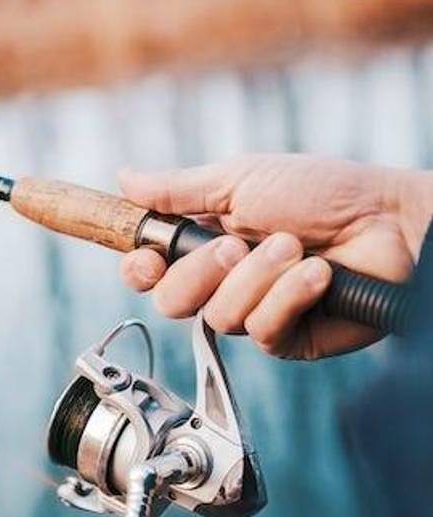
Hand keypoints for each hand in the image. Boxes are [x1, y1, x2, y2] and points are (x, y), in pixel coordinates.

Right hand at [118, 155, 431, 358]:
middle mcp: (225, 279)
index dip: (141, 270)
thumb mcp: (241, 179)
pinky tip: (316, 275)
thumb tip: (125, 178)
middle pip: (172, 301)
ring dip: (258, 276)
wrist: (391, 221)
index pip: (150, 271)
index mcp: (205, 240)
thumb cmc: (326, 192)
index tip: (150, 259)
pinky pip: (262, 330)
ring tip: (295, 248)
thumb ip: (178, 189)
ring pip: (219, 315)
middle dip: (202, 272)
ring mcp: (254, 309)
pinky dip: (289, 297)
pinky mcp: (287, 337)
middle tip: (237, 244)